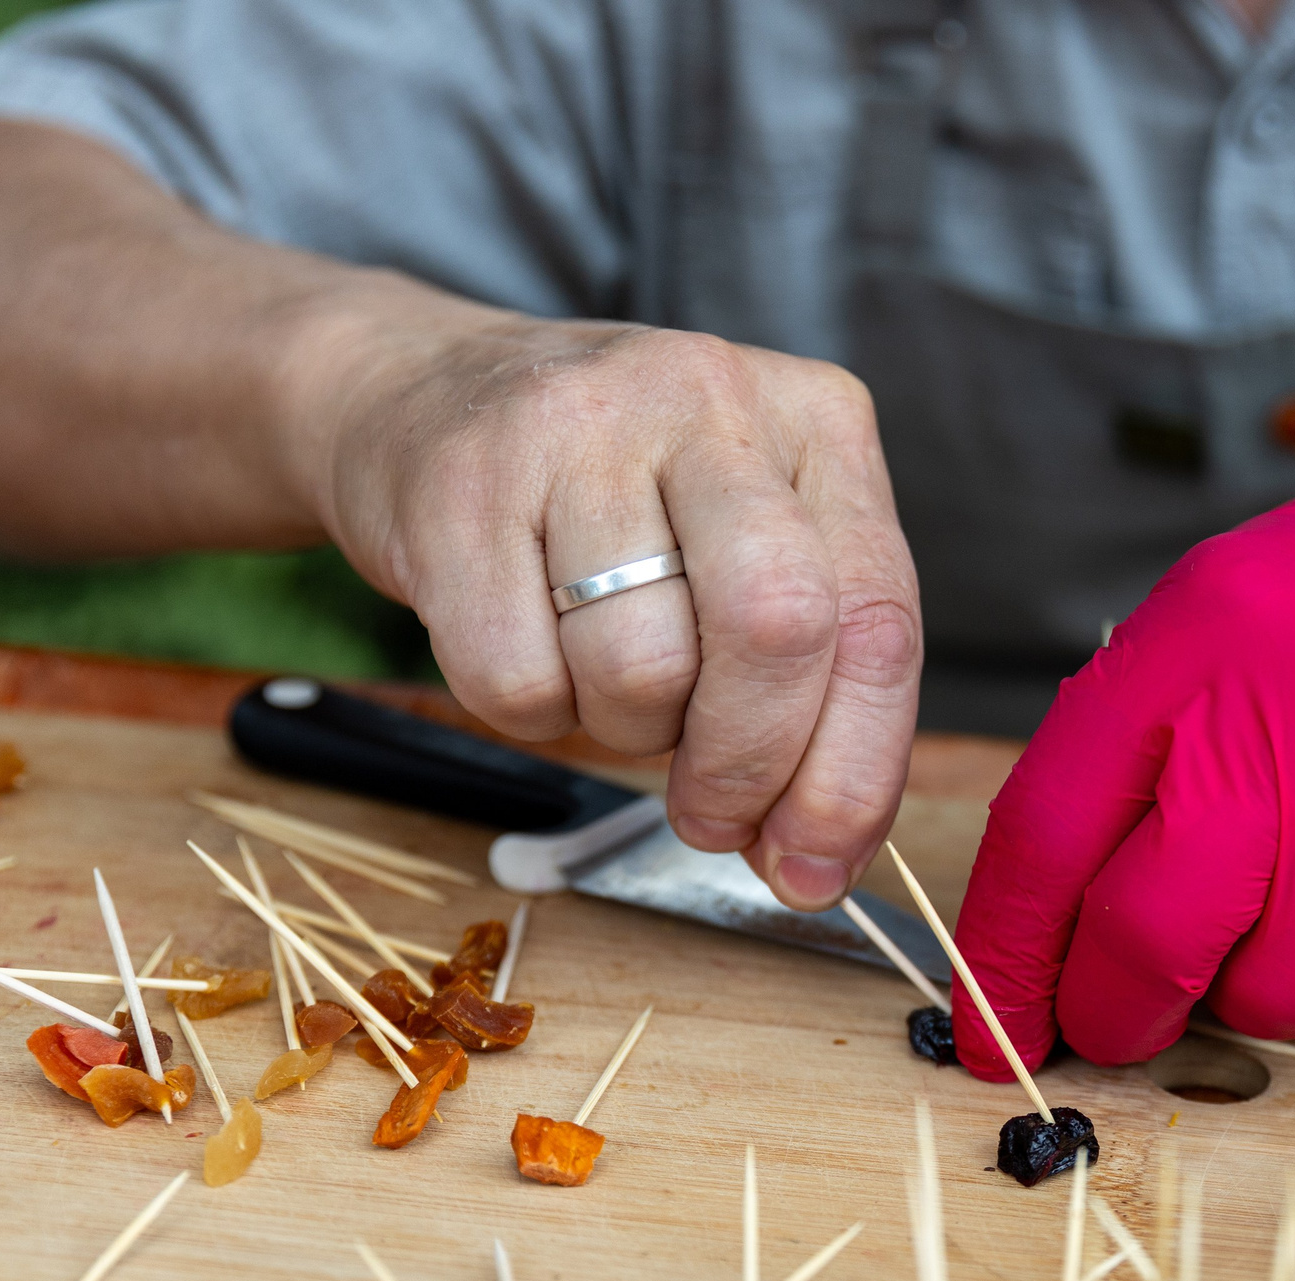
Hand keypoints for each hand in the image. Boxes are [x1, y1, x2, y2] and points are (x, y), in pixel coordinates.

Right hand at [305, 309, 920, 909]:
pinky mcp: (461, 485)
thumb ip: (809, 691)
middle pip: (776, 629)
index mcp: (816, 422)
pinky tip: (524, 641)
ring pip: (641, 668)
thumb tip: (815, 861)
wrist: (417, 399)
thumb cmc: (616, 506)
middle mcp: (711, 402)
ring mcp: (579, 430)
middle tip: (712, 816)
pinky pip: (516, 680)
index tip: (818, 865)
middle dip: (750, 764)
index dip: (854, 773)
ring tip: (601, 673)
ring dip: (625, 730)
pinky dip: (527, 711)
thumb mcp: (744, 554)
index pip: (877, 621)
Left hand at [946, 469, 1294, 1076]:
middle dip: (1116, 1010)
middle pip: (1152, 932)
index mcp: (1202, 641)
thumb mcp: (1220, 622)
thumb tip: (1046, 937)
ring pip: (1282, 988)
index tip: (990, 1026)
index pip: (1051, 830)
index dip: (1006, 956)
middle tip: (1119, 1027)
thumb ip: (1136, 758)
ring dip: (1267, 989)